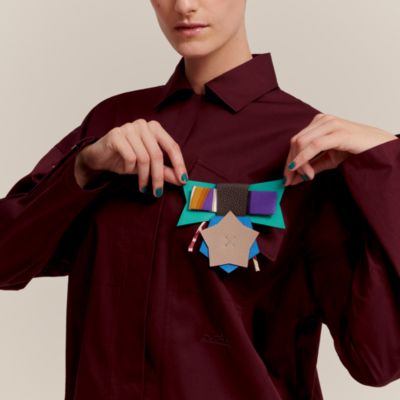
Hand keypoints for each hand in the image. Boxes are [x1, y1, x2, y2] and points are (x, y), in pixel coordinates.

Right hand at [74, 119, 188, 195]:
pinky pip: (130, 156)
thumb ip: (165, 171)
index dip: (179, 164)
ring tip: (142, 184)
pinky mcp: (116, 134)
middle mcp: (143, 125)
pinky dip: (130, 168)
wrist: (99, 157)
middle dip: (159, 176)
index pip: (172, 146)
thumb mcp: (148, 167)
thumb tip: (181, 180)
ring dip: (144, 175)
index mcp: (155, 128)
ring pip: (144, 158)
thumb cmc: (125, 159)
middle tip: (157, 191)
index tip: (183, 180)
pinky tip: (126, 170)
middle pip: (158, 154)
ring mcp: (129, 128)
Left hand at [283, 113, 397, 185]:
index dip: (289, 160)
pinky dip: (305, 160)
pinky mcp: (338, 132)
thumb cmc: (356, 150)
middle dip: (290, 163)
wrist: (380, 148)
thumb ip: (311, 166)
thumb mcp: (329, 159)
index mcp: (318, 123)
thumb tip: (294, 177)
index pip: (296, 141)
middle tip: (291, 180)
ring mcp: (330, 124)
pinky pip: (314, 145)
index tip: (286, 177)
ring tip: (305, 177)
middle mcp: (322, 120)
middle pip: (296, 142)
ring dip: (299, 163)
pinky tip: (307, 173)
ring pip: (302, 143)